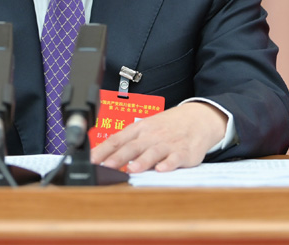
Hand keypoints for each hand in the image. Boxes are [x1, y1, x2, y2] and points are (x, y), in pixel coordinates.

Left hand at [89, 102, 227, 172]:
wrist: (197, 119)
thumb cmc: (166, 126)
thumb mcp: (145, 128)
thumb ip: (128, 142)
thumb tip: (104, 156)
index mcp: (139, 129)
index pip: (117, 139)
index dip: (103, 150)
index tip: (91, 160)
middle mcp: (151, 135)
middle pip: (132, 146)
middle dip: (118, 157)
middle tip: (106, 166)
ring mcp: (167, 143)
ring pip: (153, 152)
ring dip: (142, 161)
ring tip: (132, 169)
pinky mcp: (183, 152)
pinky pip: (175, 158)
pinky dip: (168, 164)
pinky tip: (161, 169)